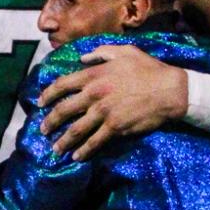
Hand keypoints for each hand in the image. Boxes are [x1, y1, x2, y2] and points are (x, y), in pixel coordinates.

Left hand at [37, 42, 187, 158]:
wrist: (169, 90)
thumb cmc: (148, 69)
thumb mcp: (124, 51)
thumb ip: (100, 53)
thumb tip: (83, 58)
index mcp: (94, 75)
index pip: (62, 85)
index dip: (47, 94)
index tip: (40, 102)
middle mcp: (94, 94)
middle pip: (64, 110)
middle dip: (50, 122)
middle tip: (43, 129)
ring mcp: (104, 113)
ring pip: (76, 130)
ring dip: (63, 141)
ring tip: (55, 149)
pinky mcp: (115, 128)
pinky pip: (94, 142)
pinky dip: (84, 151)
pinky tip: (77, 157)